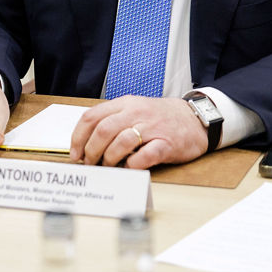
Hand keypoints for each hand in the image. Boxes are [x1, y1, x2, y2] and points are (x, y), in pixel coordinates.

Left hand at [71, 95, 208, 167]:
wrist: (196, 119)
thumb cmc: (160, 118)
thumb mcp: (134, 110)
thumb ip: (112, 121)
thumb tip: (86, 144)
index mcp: (125, 104)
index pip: (91, 117)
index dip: (78, 137)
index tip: (75, 153)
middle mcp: (136, 113)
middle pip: (103, 130)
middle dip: (91, 151)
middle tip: (90, 164)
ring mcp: (152, 128)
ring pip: (121, 142)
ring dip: (109, 159)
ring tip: (108, 166)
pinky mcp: (167, 144)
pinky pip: (144, 156)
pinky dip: (133, 164)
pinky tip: (130, 167)